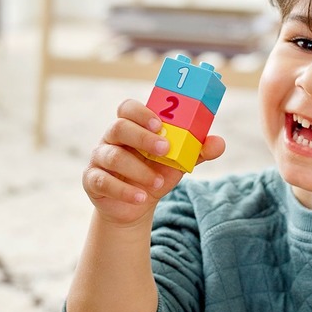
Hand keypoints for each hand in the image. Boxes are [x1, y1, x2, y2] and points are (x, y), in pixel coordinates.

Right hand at [82, 99, 224, 226]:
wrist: (137, 203)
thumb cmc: (156, 172)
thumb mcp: (178, 162)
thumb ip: (197, 151)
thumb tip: (219, 143)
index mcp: (132, 126)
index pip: (128, 108)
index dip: (142, 113)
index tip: (160, 124)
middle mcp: (112, 138)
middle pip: (119, 127)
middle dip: (142, 137)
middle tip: (165, 149)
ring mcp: (100, 158)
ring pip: (113, 156)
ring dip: (138, 169)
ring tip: (158, 183)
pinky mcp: (93, 180)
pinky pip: (103, 181)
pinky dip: (124, 190)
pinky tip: (141, 198)